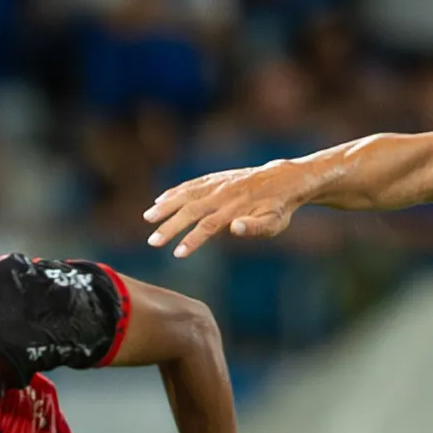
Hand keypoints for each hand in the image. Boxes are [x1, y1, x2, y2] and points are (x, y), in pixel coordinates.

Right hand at [144, 164, 300, 259]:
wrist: (284, 179)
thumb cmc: (279, 208)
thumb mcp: (274, 222)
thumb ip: (255, 226)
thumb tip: (236, 228)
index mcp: (236, 208)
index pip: (209, 226)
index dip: (192, 240)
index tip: (177, 253)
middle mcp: (223, 194)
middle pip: (191, 210)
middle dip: (170, 226)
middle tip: (153, 242)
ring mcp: (217, 184)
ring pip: (187, 194)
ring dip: (166, 206)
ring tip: (148, 218)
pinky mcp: (215, 178)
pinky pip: (191, 184)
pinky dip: (174, 192)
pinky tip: (160, 200)